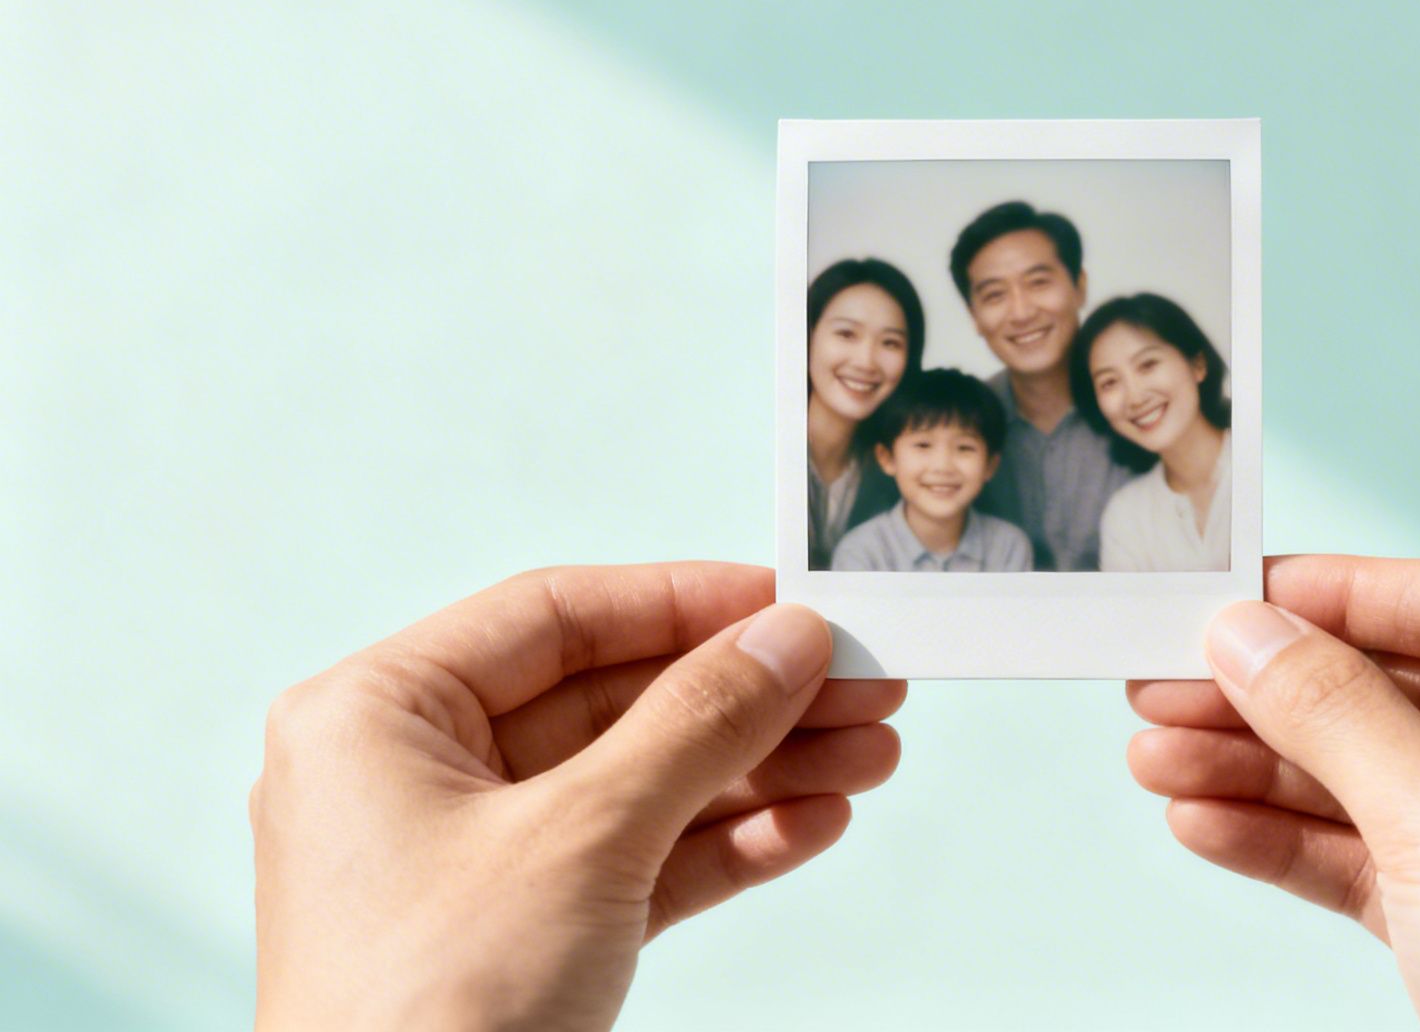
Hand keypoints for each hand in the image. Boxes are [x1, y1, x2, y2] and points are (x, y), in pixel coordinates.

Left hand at [251, 563, 903, 1030]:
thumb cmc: (428, 1015)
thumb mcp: (582, 838)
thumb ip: (696, 725)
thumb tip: (785, 640)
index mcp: (376, 719)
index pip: (554, 618)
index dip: (684, 602)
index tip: (790, 600)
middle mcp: (417, 777)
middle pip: (615, 701)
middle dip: (749, 700)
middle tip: (862, 681)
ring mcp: (472, 862)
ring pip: (642, 784)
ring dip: (761, 771)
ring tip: (870, 754)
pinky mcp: (522, 937)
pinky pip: (639, 863)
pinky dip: (728, 844)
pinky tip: (813, 822)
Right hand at [1129, 556, 1419, 1029]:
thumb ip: (1335, 711)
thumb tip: (1248, 633)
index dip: (1344, 595)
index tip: (1239, 594)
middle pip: (1412, 698)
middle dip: (1280, 699)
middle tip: (1166, 682)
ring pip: (1385, 783)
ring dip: (1265, 772)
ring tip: (1155, 758)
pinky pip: (1385, 862)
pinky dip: (1296, 845)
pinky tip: (1206, 824)